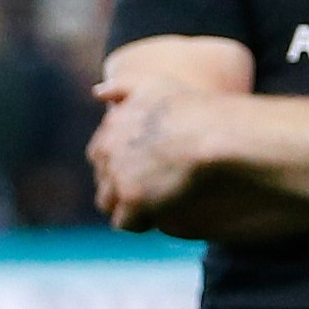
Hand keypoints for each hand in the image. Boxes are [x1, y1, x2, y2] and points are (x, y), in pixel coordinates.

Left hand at [88, 41, 249, 230]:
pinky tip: (158, 217)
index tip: (146, 169)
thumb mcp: (154, 85)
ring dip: (126, 206)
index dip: (121, 164)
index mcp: (110, 125)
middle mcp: (107, 150)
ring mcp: (117, 175)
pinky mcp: (132, 198)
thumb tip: (96, 92)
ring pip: (108, 202)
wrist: (212, 133)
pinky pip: (124, 222)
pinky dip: (139, 222)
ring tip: (154, 206)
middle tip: (153, 189)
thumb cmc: (192, 109)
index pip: (100, 154)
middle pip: (102, 179)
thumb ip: (123, 87)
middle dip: (120, 185)